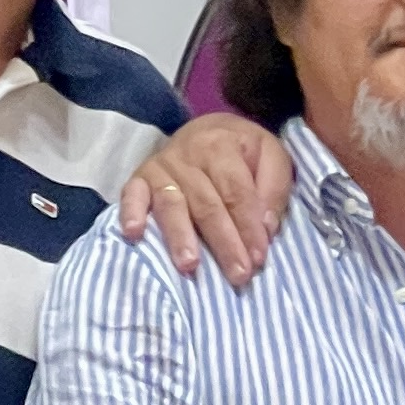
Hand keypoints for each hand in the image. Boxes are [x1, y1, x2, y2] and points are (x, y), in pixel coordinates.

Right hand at [114, 112, 294, 285]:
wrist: (207, 130)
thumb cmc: (243, 151)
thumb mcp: (271, 155)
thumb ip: (273, 189)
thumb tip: (266, 227)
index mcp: (222, 147)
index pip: (236, 192)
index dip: (248, 226)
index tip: (258, 258)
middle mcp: (189, 156)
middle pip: (207, 204)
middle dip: (223, 242)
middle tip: (237, 274)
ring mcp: (161, 168)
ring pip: (172, 205)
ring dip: (180, 237)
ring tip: (190, 266)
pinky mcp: (139, 178)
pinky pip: (132, 195)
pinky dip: (130, 213)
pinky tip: (134, 234)